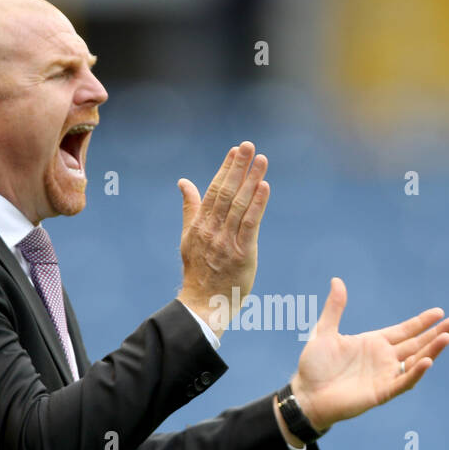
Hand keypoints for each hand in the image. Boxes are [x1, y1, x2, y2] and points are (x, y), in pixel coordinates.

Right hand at [175, 142, 269, 337]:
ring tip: (261, 160)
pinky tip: (264, 188)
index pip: (214, 190)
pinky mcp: (242, 254)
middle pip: (227, 192)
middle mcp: (212, 230)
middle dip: (239, 167)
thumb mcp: (188, 236)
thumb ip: (190, 208)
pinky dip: (258, 205)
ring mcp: (226, 242)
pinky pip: (250, 225)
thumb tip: (183, 181)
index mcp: (200, 225)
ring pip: (240, 205)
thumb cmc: (198, 271)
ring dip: (252, 181)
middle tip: (249, 146)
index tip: (235, 150)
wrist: (202, 304)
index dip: (226, 169)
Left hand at [289, 278, 448, 432]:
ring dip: (432, 351)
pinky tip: (427, 361)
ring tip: (447, 338)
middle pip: (416, 344)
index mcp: (374, 343)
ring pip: (415, 361)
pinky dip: (416, 372)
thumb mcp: (324, 332)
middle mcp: (384, 358)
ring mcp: (385, 376)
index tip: (439, 312)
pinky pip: (403, 382)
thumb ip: (335, 308)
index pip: (405, 331)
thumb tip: (337, 280)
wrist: (306, 394)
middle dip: (436, 333)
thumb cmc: (314, 366)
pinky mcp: (381, 392)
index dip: (422, 322)